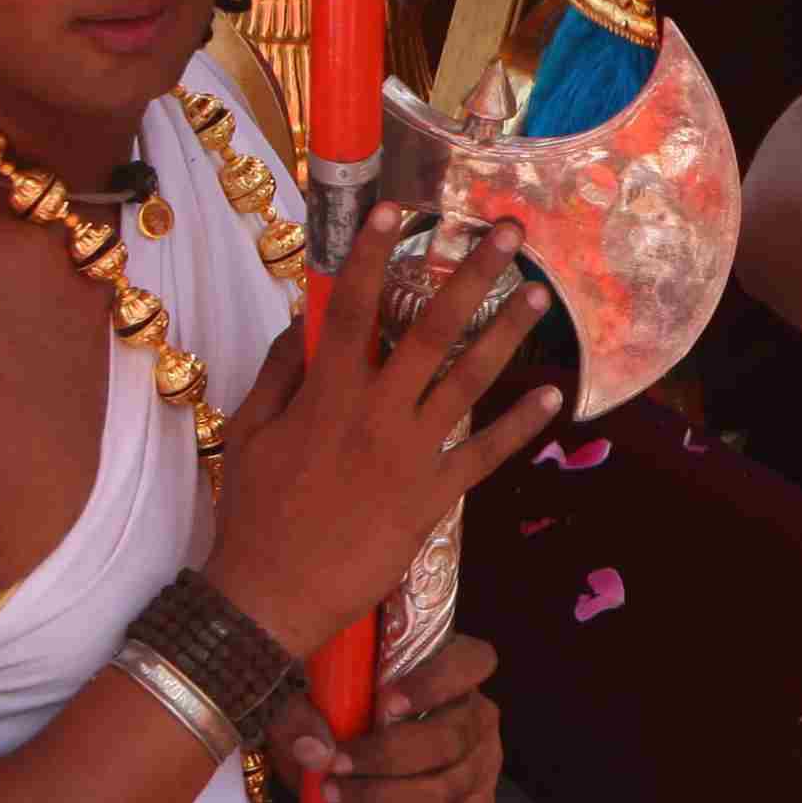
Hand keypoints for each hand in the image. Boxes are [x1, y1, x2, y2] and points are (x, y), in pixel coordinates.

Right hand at [204, 212, 562, 658]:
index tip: (394, 208)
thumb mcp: (249, 433)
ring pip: (468, 382)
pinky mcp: (433, 496)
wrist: (273, 594)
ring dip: (507, 335)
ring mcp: (410, 454)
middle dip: (472, 276)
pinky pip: (484, 454)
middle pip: (429, 330)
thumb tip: (303, 320)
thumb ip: (279, 372)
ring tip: (541, 296)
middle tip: (507, 234)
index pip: (350, 308)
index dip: (369, 253)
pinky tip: (551, 397)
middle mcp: (375, 414)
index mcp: (325, 394)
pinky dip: (519, 426)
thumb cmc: (254, 512)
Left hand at [271, 632, 503, 802]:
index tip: (385, 702)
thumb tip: (314, 750)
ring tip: (340, 798)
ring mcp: (486, 764)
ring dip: (384, 800)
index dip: (436, 683)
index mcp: (457, 668)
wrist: (362, 756)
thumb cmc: (347, 709)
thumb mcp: (317, 696)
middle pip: (450, 740)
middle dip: (385, 759)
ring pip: (445, 790)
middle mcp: (481, 715)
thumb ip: (304, 713)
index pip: (474, 662)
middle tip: (336, 767)